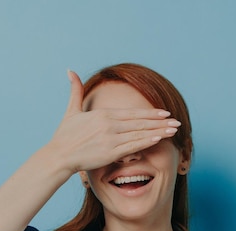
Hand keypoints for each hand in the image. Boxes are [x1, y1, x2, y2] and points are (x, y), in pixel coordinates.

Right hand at [48, 70, 179, 173]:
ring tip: (174, 130)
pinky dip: (147, 142)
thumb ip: (75, 90)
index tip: (165, 113)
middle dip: (161, 122)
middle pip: (141, 122)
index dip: (151, 113)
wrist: (58, 155)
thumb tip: (70, 70)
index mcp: (103, 114)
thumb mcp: (71, 111)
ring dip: (159, 131)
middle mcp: (109, 124)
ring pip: (140, 133)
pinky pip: (133, 146)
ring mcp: (111, 138)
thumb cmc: (64, 136)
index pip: (133, 113)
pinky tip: (159, 139)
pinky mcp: (110, 152)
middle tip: (177, 121)